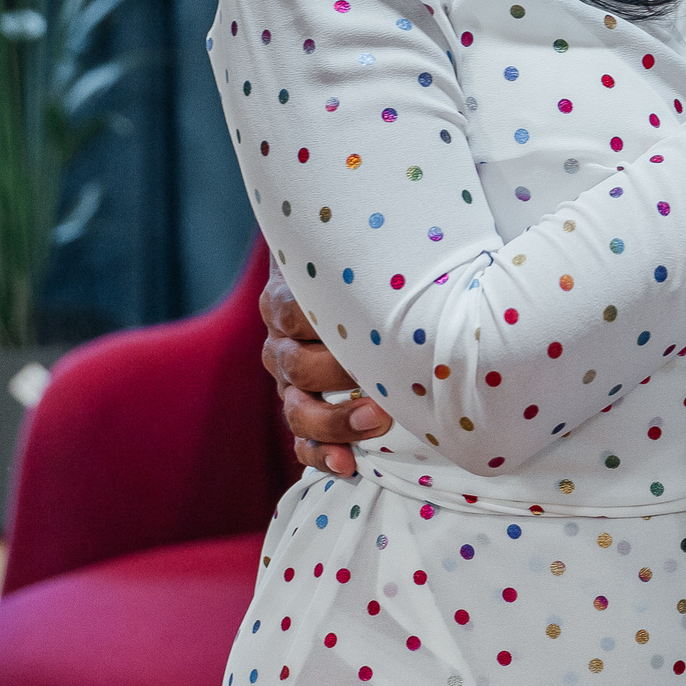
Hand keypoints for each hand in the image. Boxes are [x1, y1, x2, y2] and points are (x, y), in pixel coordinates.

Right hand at [259, 260, 391, 477]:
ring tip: (372, 423)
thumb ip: (370, 257)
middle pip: (296, 367)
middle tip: (382, 381)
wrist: (362, 291)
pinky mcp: (305, 412)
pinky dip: (323, 455)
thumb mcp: (365, 257)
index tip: (365, 335)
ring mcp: (290, 382)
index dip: (324, 327)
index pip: (290, 314)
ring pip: (296, 410)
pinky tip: (348, 465)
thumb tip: (403, 220)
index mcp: (286, 299)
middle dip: (338, 377)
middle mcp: (283, 342)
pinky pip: (303, 443)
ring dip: (333, 422)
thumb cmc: (371, 269)